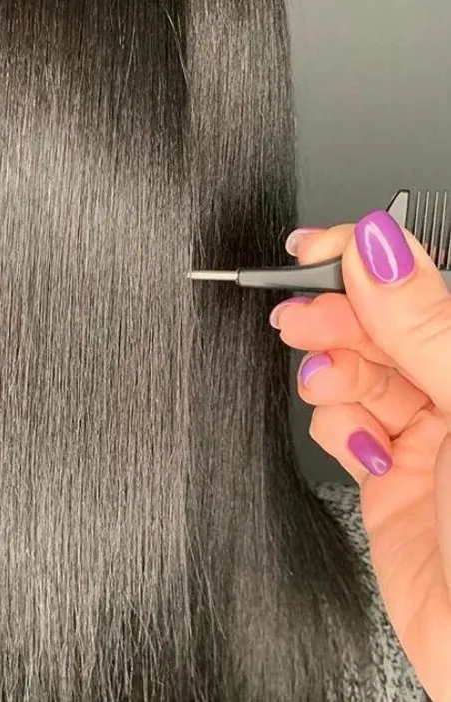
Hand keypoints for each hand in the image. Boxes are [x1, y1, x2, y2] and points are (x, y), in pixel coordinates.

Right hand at [272, 211, 450, 701]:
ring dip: (330, 373)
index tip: (314, 249)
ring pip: (355, 375)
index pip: (416, 285)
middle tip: (297, 318)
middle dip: (333, 317)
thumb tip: (377, 247)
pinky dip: (336, 425)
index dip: (363, 260)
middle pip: (378, 327)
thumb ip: (423, 326)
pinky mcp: (389, 476)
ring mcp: (425, 435)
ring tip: (326, 386)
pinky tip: (356, 442)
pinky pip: (345, 427)